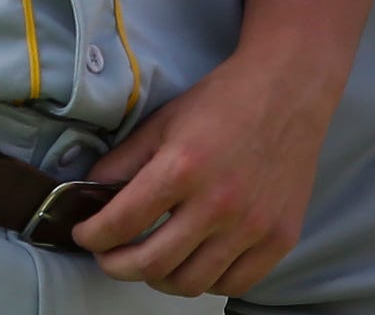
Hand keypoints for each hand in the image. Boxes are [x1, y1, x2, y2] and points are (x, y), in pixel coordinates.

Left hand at [72, 51, 332, 296]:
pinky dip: (206, 281)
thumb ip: (123, 161)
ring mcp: (252, 226)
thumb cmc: (224, 102)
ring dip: (159, 279)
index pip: (121, 223)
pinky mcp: (280, 238)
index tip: (85, 235)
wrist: (289, 90)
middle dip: (116, 266)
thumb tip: (90, 195)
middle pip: (151, 264)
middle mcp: (218, 203)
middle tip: (109, 257)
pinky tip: (195, 261)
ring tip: (151, 261)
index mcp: (183, 168)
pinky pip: (233, 284)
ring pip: (190, 283)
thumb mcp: (163, 122)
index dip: (92, 236)